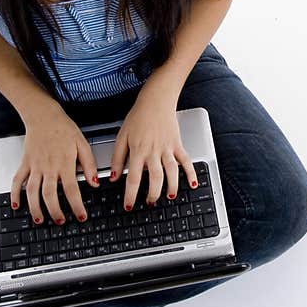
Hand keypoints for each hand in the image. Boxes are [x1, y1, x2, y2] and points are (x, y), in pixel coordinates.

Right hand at [10, 103, 99, 223]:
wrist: (43, 116)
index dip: (76, 205)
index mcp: (64, 163)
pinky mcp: (25, 163)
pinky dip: (14, 194)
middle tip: (61, 221)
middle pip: (49, 195)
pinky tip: (16, 205)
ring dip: (35, 208)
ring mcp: (34, 166)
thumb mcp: (82, 144)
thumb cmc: (63, 128)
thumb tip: (94, 182)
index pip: (71, 189)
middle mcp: (48, 167)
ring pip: (32, 191)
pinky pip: (17, 181)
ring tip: (40, 220)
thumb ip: (89, 164)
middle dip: (55, 211)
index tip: (81, 216)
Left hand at [109, 90, 198, 210]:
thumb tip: (113, 177)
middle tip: (149, 203)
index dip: (131, 195)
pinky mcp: (177, 144)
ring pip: (172, 172)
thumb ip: (117, 158)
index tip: (129, 205)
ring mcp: (167, 148)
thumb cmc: (138, 117)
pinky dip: (191, 173)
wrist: (156, 101)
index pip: (134, 178)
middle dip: (153, 195)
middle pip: (155, 178)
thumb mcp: (122, 136)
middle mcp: (154, 151)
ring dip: (171, 186)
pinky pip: (186, 160)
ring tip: (168, 196)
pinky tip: (193, 184)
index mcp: (138, 151)